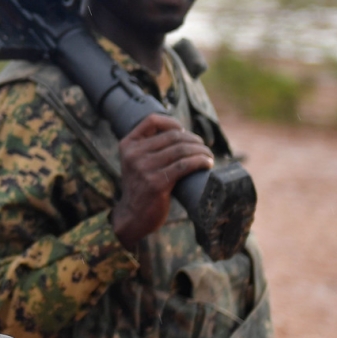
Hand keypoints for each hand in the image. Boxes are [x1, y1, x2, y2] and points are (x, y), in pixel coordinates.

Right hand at [112, 113, 212, 248]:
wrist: (133, 216)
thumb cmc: (141, 188)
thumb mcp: (135, 163)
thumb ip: (149, 148)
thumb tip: (182, 134)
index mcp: (127, 145)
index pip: (151, 121)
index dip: (171, 122)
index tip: (183, 131)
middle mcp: (134, 154)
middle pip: (172, 136)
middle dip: (193, 139)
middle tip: (203, 147)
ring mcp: (144, 169)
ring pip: (181, 150)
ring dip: (201, 150)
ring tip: (208, 156)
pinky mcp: (156, 183)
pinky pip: (184, 166)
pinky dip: (200, 162)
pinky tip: (207, 164)